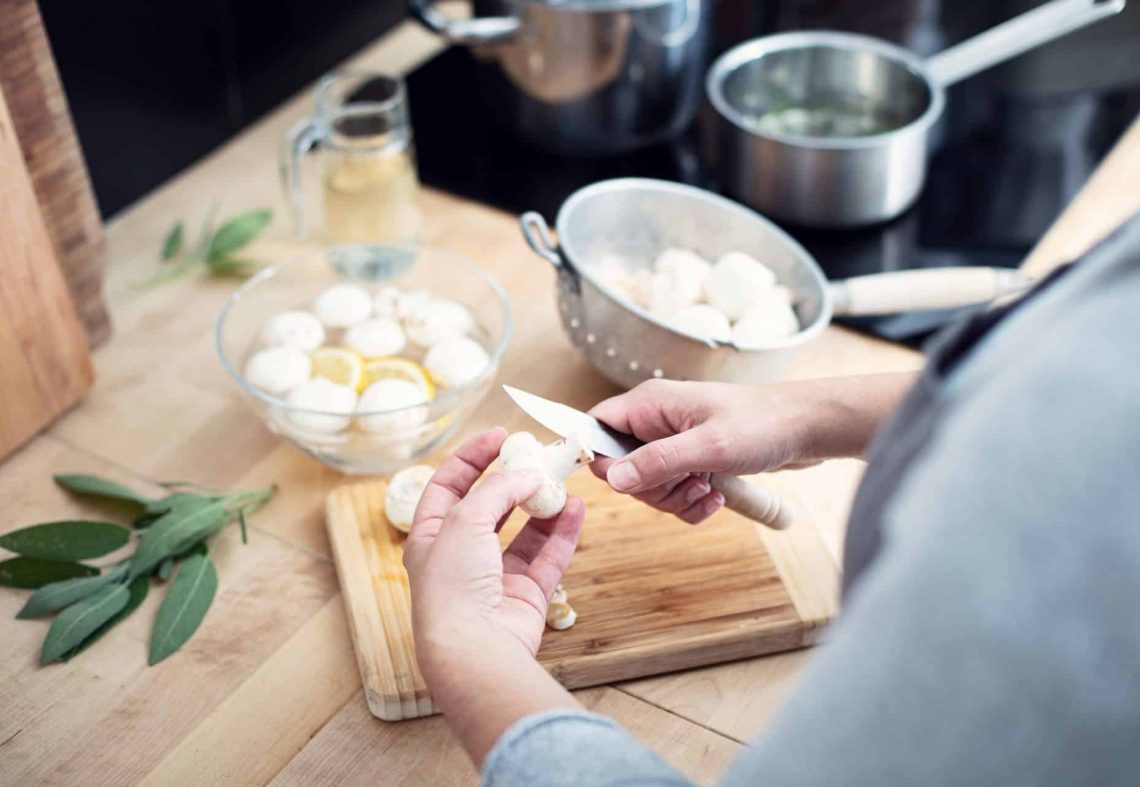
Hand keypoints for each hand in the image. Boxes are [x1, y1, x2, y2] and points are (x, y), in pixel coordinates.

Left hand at [404, 427, 585, 673]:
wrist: (474, 649)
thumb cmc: (453, 586)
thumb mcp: (465, 520)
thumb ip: (497, 490)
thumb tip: (526, 475)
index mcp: (430, 538)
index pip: (448, 485)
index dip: (472, 457)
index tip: (501, 435)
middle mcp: (460, 557)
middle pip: (490, 508)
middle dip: (514, 481)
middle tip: (538, 457)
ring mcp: (494, 578)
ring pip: (524, 532)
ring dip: (543, 506)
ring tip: (562, 481)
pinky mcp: (525, 596)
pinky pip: (548, 557)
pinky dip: (563, 533)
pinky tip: (576, 509)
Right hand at [589, 375, 914, 523]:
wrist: (809, 427)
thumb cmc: (763, 425)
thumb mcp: (708, 447)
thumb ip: (658, 462)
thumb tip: (613, 479)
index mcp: (650, 404)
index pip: (595, 428)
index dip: (601, 460)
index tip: (626, 484)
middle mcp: (656, 420)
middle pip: (622, 467)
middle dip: (652, 489)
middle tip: (687, 486)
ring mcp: (674, 440)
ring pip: (649, 485)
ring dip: (675, 499)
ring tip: (708, 491)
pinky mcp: (692, 459)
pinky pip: (674, 492)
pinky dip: (691, 504)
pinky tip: (716, 497)